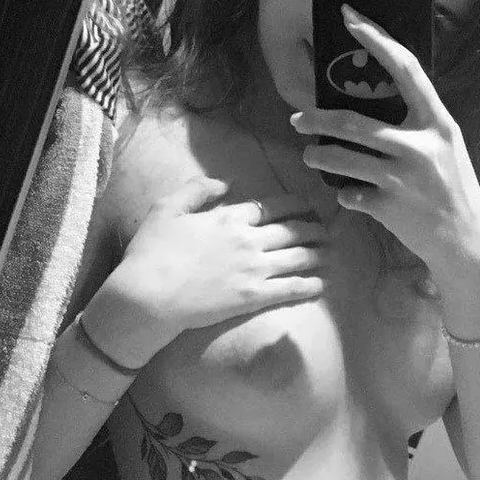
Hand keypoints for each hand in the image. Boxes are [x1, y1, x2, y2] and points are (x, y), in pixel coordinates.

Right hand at [86, 177, 325, 366]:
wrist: (148, 296)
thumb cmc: (152, 251)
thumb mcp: (167, 208)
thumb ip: (196, 190)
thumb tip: (224, 183)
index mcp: (230, 217)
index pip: (271, 207)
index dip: (294, 205)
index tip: (307, 205)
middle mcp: (249, 240)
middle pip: (292, 231)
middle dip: (314, 229)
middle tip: (327, 230)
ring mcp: (254, 269)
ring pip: (297, 258)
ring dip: (317, 254)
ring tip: (330, 253)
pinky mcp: (254, 297)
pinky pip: (290, 288)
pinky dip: (309, 285)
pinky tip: (321, 285)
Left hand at [292, 4, 479, 281]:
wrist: (465, 241)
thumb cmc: (452, 188)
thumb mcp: (445, 147)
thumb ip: (417, 124)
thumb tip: (374, 99)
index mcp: (438, 123)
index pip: (405, 69)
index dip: (376, 39)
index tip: (349, 17)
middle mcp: (422, 147)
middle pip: (353, 123)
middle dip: (317, 119)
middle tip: (296, 118)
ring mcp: (404, 180)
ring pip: (343, 160)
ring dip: (319, 156)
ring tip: (310, 154)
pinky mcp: (389, 208)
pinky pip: (351, 194)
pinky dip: (346, 193)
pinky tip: (350, 194)